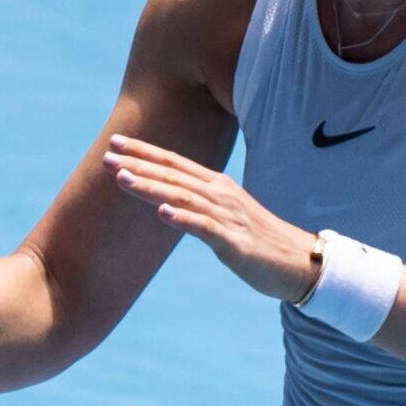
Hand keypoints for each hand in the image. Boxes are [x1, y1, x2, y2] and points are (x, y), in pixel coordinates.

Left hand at [103, 134, 318, 303]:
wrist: (299, 263)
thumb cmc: (258, 240)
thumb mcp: (225, 215)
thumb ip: (198, 204)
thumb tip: (167, 201)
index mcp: (217, 185)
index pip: (174, 162)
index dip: (144, 151)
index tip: (115, 142)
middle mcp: (220, 194)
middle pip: (173, 175)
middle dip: (137, 164)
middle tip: (106, 156)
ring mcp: (228, 216)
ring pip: (182, 197)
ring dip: (151, 187)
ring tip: (122, 179)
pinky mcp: (234, 242)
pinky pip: (205, 227)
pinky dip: (183, 218)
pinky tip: (162, 213)